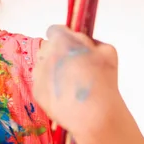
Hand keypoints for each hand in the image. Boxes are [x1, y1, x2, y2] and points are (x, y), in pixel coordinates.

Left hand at [32, 25, 125, 143]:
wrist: (94, 113)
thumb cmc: (103, 80)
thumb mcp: (107, 50)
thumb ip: (92, 40)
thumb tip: (83, 40)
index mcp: (62, 40)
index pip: (55, 30)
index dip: (64, 37)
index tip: (71, 46)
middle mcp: (46, 54)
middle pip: (48, 47)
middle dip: (58, 53)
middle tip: (73, 66)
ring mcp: (39, 72)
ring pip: (43, 65)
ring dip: (53, 69)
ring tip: (70, 83)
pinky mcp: (36, 90)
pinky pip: (41, 83)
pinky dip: (50, 87)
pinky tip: (65, 95)